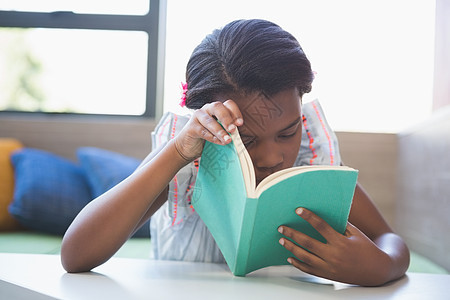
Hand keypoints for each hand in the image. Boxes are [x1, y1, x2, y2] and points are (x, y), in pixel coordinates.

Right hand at [174, 100, 242, 161]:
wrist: (188, 146)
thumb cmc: (208, 138)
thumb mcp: (220, 132)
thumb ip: (228, 130)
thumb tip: (237, 134)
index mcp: (217, 109)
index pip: (228, 104)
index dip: (235, 112)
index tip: (240, 124)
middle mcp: (207, 109)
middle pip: (218, 107)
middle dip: (226, 119)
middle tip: (233, 130)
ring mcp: (198, 116)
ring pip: (209, 121)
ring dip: (220, 131)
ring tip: (227, 140)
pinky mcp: (190, 126)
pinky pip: (202, 130)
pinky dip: (211, 137)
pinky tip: (218, 142)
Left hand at [278, 208, 392, 285]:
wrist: (377, 271)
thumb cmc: (367, 248)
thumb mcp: (356, 233)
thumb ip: (340, 224)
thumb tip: (326, 211)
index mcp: (341, 242)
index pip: (321, 226)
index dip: (309, 217)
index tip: (298, 210)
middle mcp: (334, 255)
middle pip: (308, 243)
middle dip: (292, 234)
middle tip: (281, 227)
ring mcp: (330, 267)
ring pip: (305, 257)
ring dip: (291, 248)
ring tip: (282, 240)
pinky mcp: (328, 275)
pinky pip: (309, 270)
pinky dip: (298, 264)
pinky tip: (290, 258)